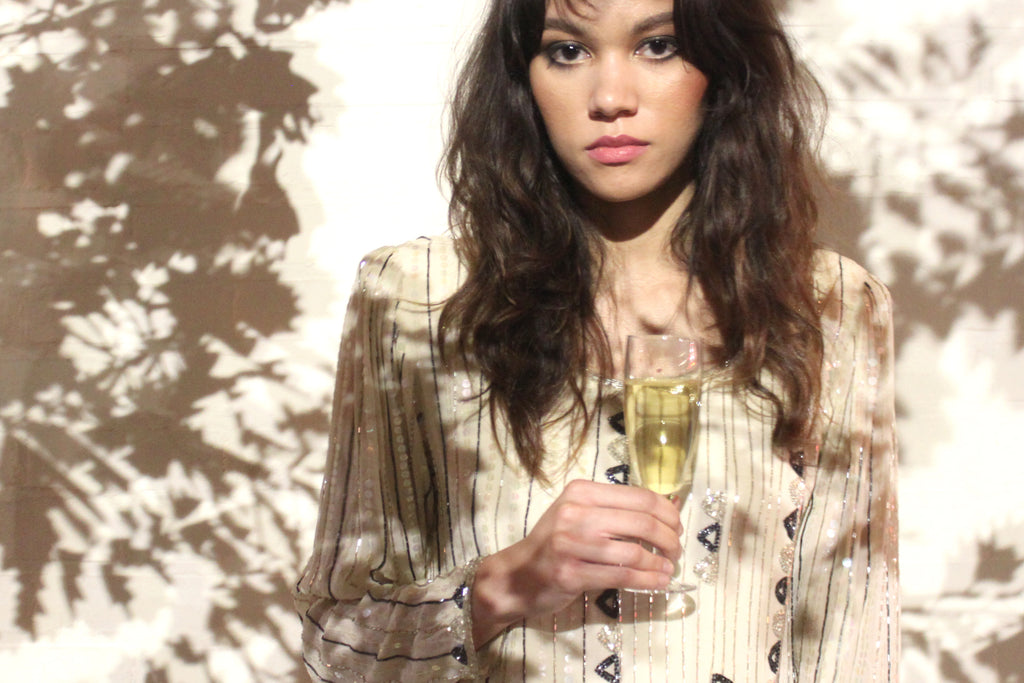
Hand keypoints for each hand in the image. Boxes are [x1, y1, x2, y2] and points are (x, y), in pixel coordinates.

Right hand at [471, 479, 682, 645]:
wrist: (517, 575)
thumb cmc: (555, 543)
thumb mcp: (579, 514)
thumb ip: (614, 510)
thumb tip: (668, 511)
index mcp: (582, 492)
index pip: (640, 497)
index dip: (667, 512)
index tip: (677, 526)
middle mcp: (575, 513)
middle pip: (642, 522)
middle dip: (669, 539)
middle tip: (676, 551)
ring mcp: (571, 543)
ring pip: (634, 552)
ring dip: (659, 563)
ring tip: (669, 569)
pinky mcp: (570, 573)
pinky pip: (621, 576)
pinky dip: (647, 580)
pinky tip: (658, 582)